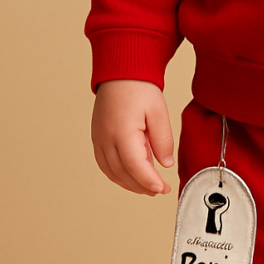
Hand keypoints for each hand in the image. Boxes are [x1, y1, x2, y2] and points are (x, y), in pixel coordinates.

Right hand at [91, 79, 174, 195]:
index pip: (134, 166)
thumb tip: (166, 164)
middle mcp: (106, 139)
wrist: (120, 73)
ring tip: (149, 187)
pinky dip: (118, 175)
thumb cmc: (140, 89)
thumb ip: (163, 140)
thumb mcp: (159, 112)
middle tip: (160, 190)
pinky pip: (105, 164)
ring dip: (129, 184)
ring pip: (112, 172)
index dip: (148, 181)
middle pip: (122, 173)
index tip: (162, 189)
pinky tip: (132, 177)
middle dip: (142, 186)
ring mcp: (98, 139)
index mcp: (122, 132)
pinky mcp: (97, 138)